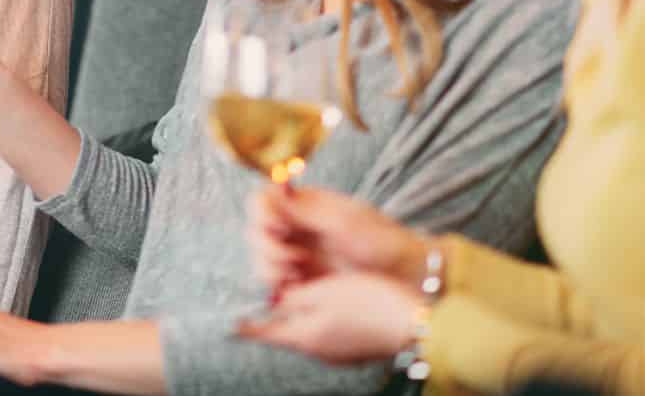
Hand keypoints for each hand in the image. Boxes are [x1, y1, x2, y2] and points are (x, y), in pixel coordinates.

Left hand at [237, 272, 426, 364]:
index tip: (230, 324)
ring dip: (302, 316)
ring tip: (298, 298)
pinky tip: (330, 307)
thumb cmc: (368, 302)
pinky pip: (329, 334)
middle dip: (277, 317)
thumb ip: (294, 297)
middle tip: (267, 300)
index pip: (265, 332)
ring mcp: (338, 354)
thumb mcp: (324, 290)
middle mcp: (318, 351)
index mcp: (304, 336)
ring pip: (309, 332)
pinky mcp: (355, 350)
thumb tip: (276, 301)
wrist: (414, 324)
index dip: (247, 326)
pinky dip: (322, 320)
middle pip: (287, 333)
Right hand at [248, 184, 429, 288]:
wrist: (405, 275)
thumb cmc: (381, 241)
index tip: (277, 228)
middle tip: (292, 260)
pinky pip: (275, 282)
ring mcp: (297, 255)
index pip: (262, 201)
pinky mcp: (302, 281)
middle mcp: (296, 228)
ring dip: (270, 268)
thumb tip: (273, 187)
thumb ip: (304, 208)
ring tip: (297, 275)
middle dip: (266, 246)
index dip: (262, 214)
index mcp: (304, 205)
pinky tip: (297, 288)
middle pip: (256, 231)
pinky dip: (278, 286)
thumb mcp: (343, 220)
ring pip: (261, 259)